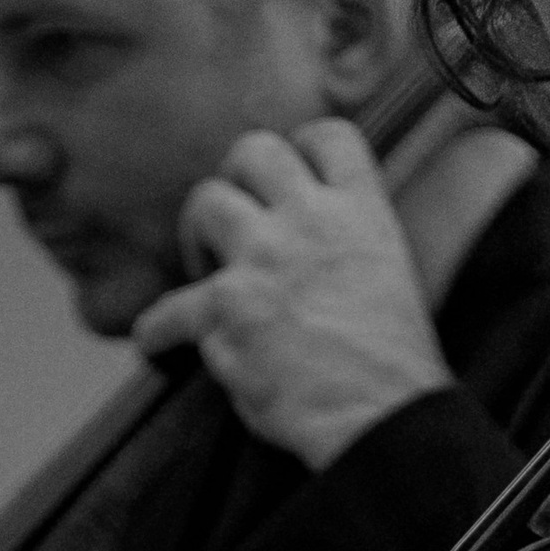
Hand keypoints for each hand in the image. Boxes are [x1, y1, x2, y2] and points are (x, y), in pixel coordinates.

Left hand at [130, 120, 450, 469]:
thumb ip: (349, 245)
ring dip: (198, 237)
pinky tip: (157, 344)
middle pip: (253, 151)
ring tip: (207, 276)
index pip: (328, 136)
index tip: (289, 177)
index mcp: (362, 211)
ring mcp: (264, 258)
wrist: (382, 414)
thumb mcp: (391, 277)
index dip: (301, 150)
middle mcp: (310, 219)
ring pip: (206, 201)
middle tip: (234, 224)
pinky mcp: (226, 307)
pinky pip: (169, 308)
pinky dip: (158, 330)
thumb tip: (308, 257)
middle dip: (237, 180)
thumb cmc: (393, 367)